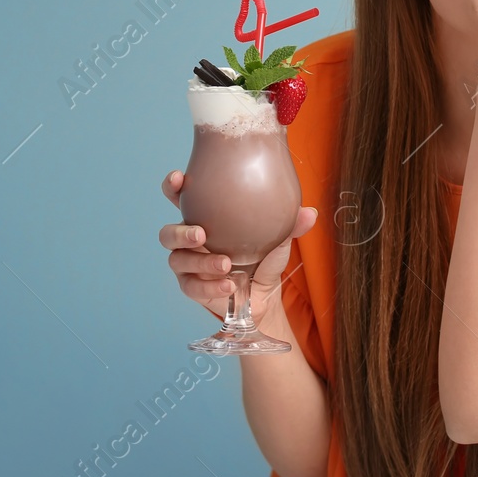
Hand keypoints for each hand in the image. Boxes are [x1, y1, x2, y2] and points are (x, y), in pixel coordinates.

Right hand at [159, 169, 317, 320]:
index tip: (179, 178)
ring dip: (200, 262)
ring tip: (225, 264)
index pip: (179, 197)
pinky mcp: (191, 287)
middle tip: (202, 234)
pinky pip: (191, 287)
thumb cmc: (263, 259)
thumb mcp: (278, 240)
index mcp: (204, 218)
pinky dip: (210, 286)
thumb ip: (290, 226)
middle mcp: (189, 241)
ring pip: (177, 260)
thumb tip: (310, 212)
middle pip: (167, 233)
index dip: (173, 187)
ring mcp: (187, 265)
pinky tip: (228, 285)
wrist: (263, 298)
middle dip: (181, 232)